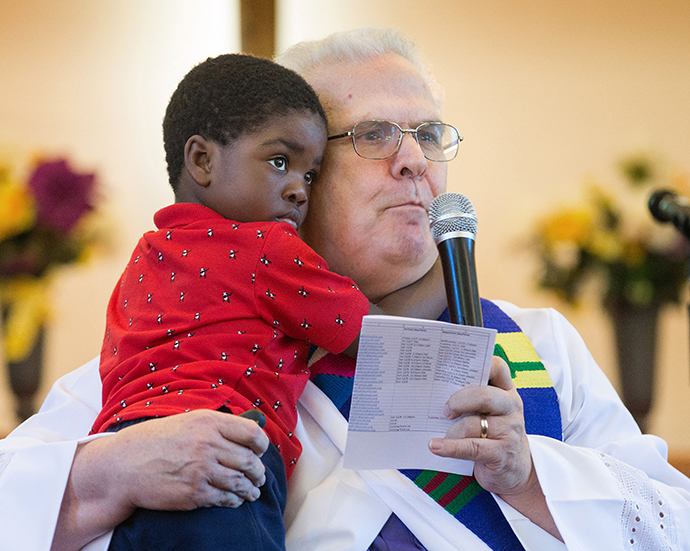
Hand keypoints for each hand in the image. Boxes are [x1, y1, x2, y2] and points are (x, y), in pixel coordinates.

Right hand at [110, 409, 268, 509]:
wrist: (124, 465)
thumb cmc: (156, 440)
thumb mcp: (188, 422)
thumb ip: (216, 426)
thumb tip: (245, 434)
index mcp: (209, 423)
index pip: (252, 433)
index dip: (262, 444)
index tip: (261, 450)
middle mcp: (208, 445)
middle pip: (249, 460)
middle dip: (258, 471)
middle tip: (259, 476)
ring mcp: (201, 470)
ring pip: (240, 482)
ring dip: (250, 488)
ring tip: (253, 491)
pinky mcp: (194, 494)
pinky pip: (225, 498)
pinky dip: (234, 500)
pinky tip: (235, 500)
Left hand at [427, 356, 561, 539]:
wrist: (515, 470)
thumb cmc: (492, 433)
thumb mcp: (489, 411)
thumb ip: (472, 397)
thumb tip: (434, 389)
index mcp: (506, 391)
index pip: (497, 367)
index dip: (479, 362)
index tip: (454, 364)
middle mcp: (511, 407)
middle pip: (485, 395)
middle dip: (459, 400)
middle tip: (445, 409)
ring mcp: (509, 431)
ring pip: (475, 424)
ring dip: (452, 430)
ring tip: (439, 435)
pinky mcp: (502, 454)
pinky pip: (472, 447)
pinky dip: (450, 447)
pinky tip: (435, 446)